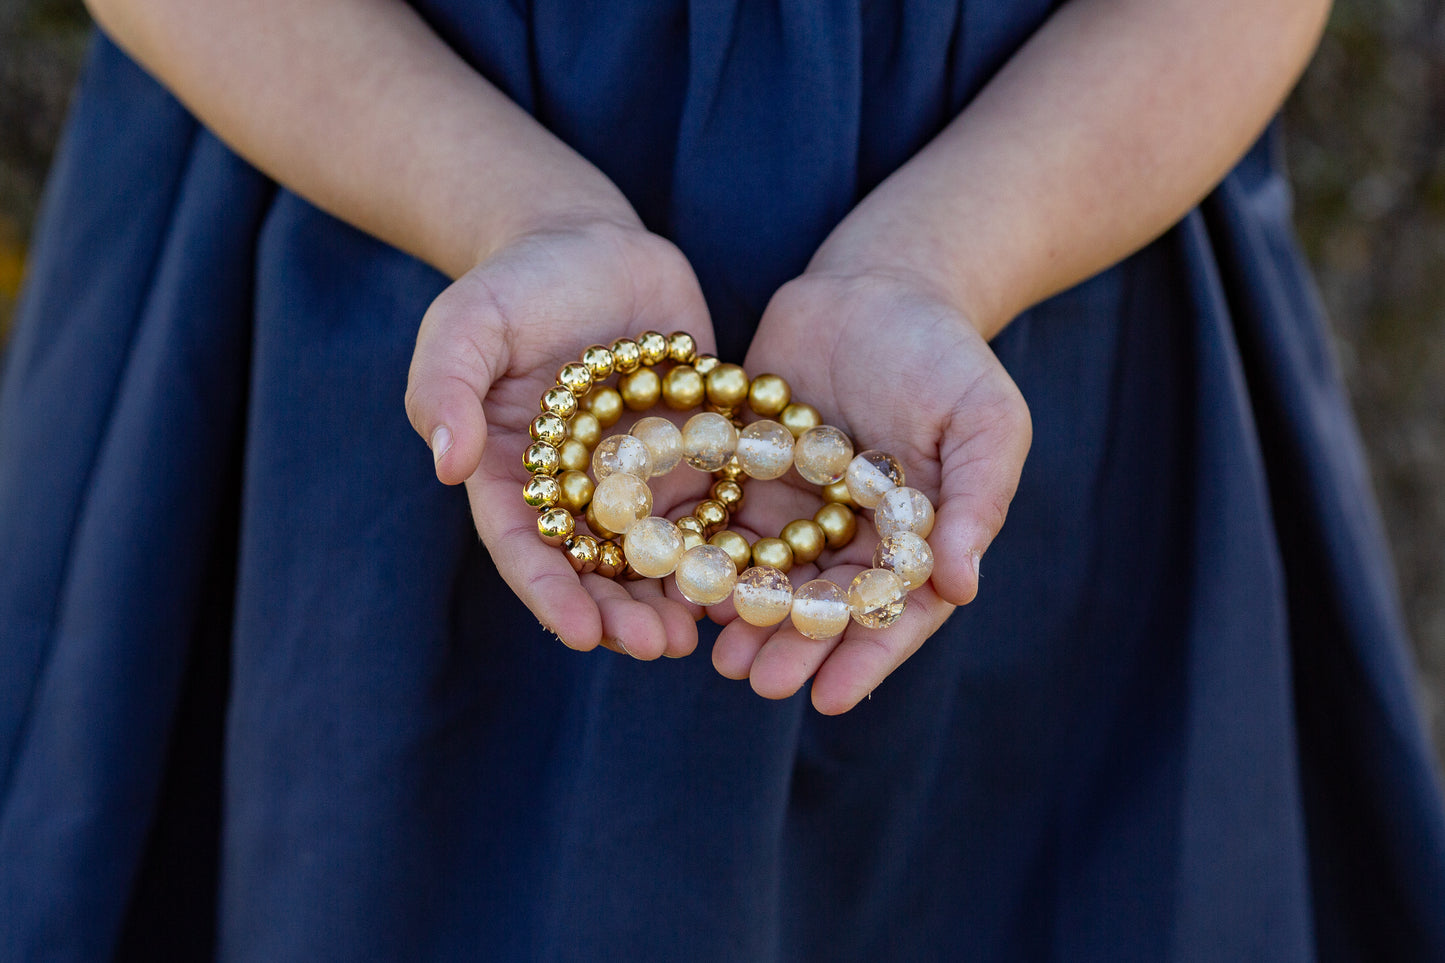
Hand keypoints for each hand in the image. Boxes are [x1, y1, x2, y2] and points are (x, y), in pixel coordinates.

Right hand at [405, 217, 715, 659]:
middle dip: (622, 614)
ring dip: (675, 598)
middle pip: (595, 568)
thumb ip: (445, 386)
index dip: (551, 595)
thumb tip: (447, 463)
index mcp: (513, 475)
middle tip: (658, 646)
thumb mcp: (466, 321)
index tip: (581, 635)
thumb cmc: (516, 282)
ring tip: (701, 633)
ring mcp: (637, 478)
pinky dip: (725, 547)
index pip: (526, 549)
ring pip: (656, 555)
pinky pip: (710, 510)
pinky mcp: (689, 453)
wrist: (589, 241)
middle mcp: (575, 490)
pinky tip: (751, 576)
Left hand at [710, 271, 1030, 712]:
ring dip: (742, 618)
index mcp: (914, 536)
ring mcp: (798, 507)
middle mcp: (852, 534)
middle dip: (791, 647)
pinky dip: (702, 556)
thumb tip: (960, 586)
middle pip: (820, 605)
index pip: (891, 613)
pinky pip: (722, 523)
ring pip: (767, 576)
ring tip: (715, 654)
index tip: (829, 699)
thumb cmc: (946, 351)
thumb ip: (975, 499)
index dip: (863, 657)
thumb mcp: (984, 418)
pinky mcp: (748, 473)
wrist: (879, 283)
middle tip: (758, 684)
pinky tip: (678, 586)